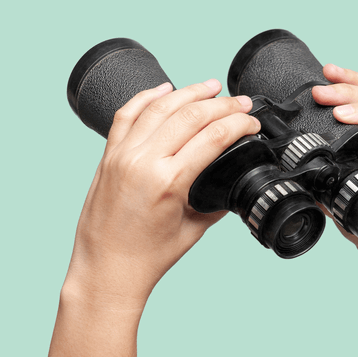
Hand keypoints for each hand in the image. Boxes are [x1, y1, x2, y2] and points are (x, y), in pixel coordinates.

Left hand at [65, 80, 259, 309]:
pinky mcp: (108, 156)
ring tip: (210, 87)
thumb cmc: (145, 258)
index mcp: (168, 182)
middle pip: (190, 115)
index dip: (239, 123)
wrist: (105, 269)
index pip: (213, 136)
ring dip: (188, 92)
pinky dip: (146, 97)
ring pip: (158, 107)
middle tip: (240, 102)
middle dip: (221, 104)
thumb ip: (215, 202)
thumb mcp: (192, 230)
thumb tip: (231, 183)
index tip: (252, 121)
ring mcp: (122, 156)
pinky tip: (164, 89)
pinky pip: (125, 115)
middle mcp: (142, 162)